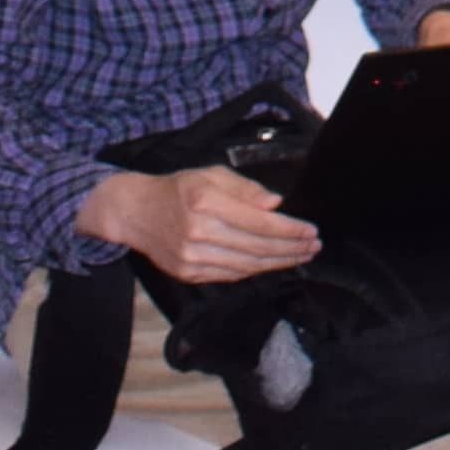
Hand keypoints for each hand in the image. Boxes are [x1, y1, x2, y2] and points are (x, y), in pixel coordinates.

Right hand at [83, 163, 320, 285]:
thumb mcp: (210, 174)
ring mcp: (192, 258)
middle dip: (291, 249)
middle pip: (257, 247)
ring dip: (278, 263)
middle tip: (313, 246)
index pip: (258, 222)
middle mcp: (198, 233)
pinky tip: (272, 263)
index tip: (311, 231)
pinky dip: (255, 270)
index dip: (289, 230)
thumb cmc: (178, 189)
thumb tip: (275, 204)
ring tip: (300, 256)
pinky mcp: (189, 273)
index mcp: (205, 202)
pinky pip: (231, 275)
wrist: (135, 212)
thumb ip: (245, 189)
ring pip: (246, 265)